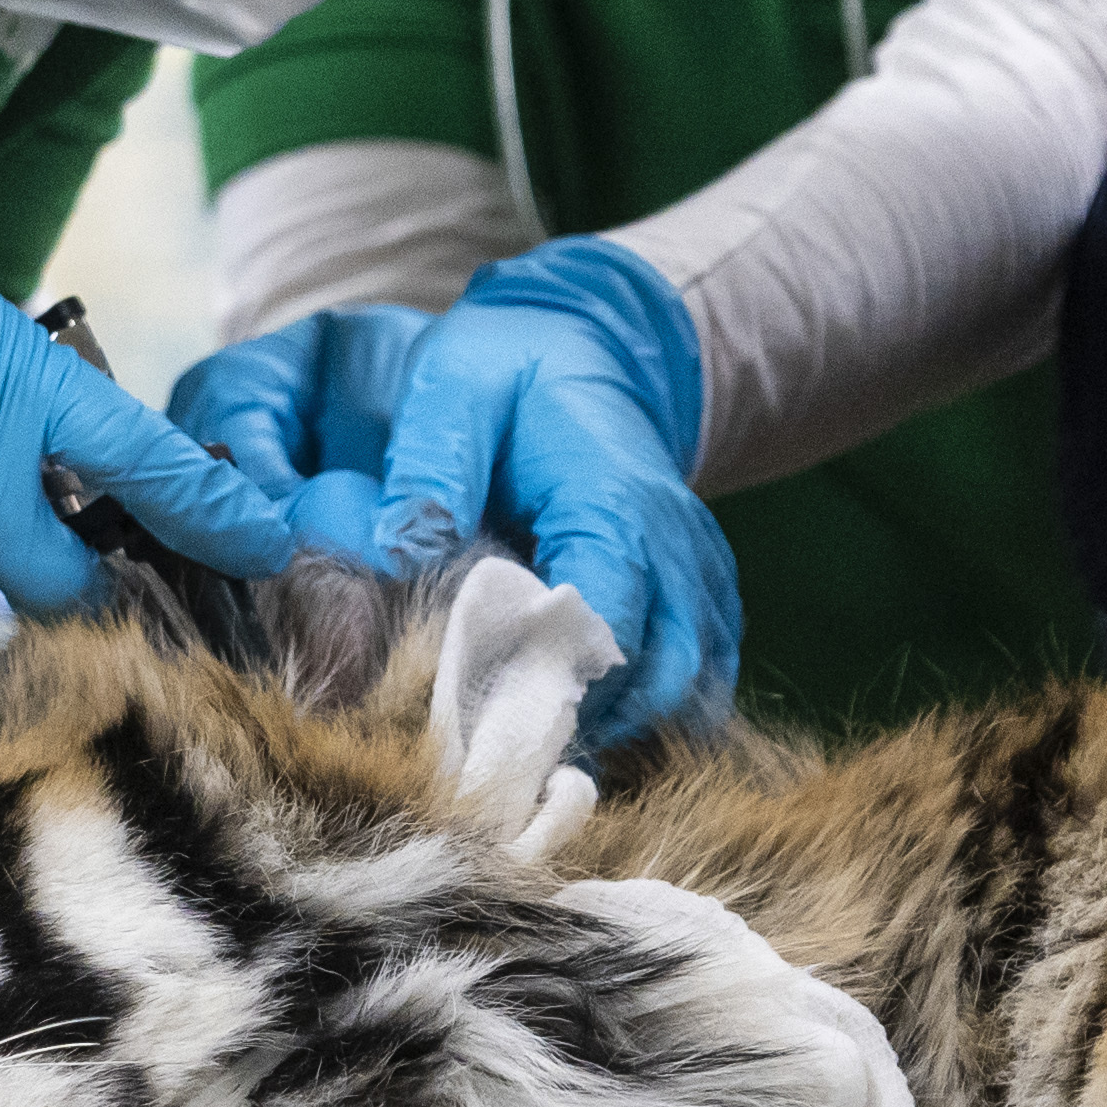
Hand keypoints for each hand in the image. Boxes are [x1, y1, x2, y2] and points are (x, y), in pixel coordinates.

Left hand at [174, 240, 738, 736]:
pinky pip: (704, 682)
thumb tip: (402, 554)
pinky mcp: (704, 599)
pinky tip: (587, 735)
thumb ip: (431, 466)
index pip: (605, 618)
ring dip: (621, 733)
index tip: (482, 721)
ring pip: (690, 691)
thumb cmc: (514, 368)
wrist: (595, 345)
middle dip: (584, 727)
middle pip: (660, 675)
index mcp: (613, 497)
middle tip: (496, 760)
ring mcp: (698, 576)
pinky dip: (654, 719)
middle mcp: (674, 545)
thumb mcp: (455, 383)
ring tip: (531, 756)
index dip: (550, 682)